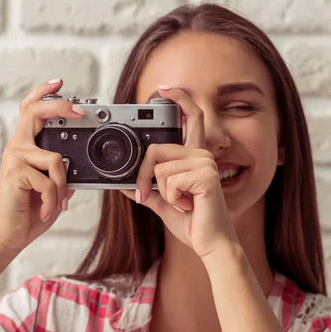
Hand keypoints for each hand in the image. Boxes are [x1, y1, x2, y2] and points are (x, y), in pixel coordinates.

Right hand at [0, 79, 81, 257]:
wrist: (10, 235)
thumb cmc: (30, 211)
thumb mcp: (54, 187)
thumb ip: (64, 171)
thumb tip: (80, 161)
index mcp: (25, 146)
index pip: (30, 110)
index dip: (43, 94)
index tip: (59, 83)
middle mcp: (17, 147)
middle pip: (34, 111)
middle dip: (60, 106)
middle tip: (80, 110)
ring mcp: (15, 158)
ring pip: (56, 159)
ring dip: (63, 186)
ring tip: (56, 203)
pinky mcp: (15, 173)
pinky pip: (50, 181)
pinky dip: (54, 199)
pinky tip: (47, 210)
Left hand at [120, 86, 239, 257]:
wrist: (209, 243)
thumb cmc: (191, 222)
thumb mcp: (162, 202)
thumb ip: (146, 189)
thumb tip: (121, 184)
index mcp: (194, 156)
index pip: (191, 119)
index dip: (180, 99)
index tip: (164, 88)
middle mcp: (202, 155)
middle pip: (157, 149)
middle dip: (143, 176)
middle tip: (145, 195)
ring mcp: (205, 163)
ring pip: (160, 168)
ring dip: (162, 193)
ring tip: (181, 203)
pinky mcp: (205, 176)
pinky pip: (168, 180)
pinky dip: (170, 199)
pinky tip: (187, 206)